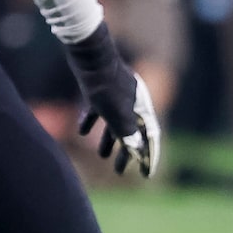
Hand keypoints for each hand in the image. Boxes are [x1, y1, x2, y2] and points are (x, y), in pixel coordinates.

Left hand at [65, 28, 160, 176]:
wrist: (90, 57)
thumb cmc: (106, 88)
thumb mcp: (118, 116)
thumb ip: (128, 135)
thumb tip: (138, 153)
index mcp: (142, 109)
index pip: (150, 138)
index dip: (149, 157)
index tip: (146, 174)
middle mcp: (132, 102)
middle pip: (132, 133)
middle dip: (126, 153)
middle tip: (120, 172)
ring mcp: (116, 95)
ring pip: (115, 123)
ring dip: (109, 140)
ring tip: (102, 155)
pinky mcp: (99, 90)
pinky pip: (98, 111)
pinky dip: (92, 122)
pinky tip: (82, 131)